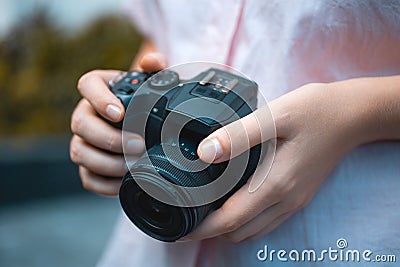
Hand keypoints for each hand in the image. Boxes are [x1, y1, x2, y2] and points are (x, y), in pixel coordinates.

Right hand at [70, 53, 166, 195]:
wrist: (146, 122)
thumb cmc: (147, 99)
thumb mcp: (154, 81)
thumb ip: (155, 67)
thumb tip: (151, 62)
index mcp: (99, 88)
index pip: (87, 85)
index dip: (99, 99)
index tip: (119, 113)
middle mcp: (86, 113)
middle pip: (80, 124)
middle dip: (109, 138)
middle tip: (138, 145)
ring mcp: (84, 141)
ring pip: (80, 152)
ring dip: (106, 163)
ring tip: (133, 165)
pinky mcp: (89, 164)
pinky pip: (87, 177)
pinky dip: (104, 183)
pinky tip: (124, 182)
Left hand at [184, 82, 365, 241]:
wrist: (351, 115)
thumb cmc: (314, 111)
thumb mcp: (274, 116)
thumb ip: (238, 136)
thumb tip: (204, 153)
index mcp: (276, 184)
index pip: (230, 221)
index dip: (202, 230)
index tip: (180, 231)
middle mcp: (286, 199)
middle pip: (240, 232)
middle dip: (211, 231)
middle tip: (188, 216)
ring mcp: (294, 200)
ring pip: (254, 230)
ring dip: (228, 227)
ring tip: (207, 211)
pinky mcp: (299, 195)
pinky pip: (267, 221)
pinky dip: (246, 220)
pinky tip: (235, 201)